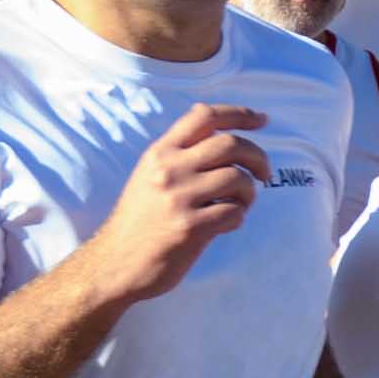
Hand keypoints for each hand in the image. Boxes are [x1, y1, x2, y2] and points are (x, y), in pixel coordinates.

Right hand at [78, 106, 267, 308]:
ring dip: (249, 192)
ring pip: (238, 178)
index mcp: (160, 152)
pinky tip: (225, 224)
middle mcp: (169, 169)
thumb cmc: (138, 220)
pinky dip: (238, 217)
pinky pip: (234, 213)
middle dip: (258, 157)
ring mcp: (180, 198)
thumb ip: (177, 151)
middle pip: (231, 144)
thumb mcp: (149, 174)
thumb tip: (210, 119)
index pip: (205, 116)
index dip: (239, 114)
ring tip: (240, 204)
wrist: (114, 264)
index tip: (262, 120)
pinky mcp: (191, 228)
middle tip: (264, 173)